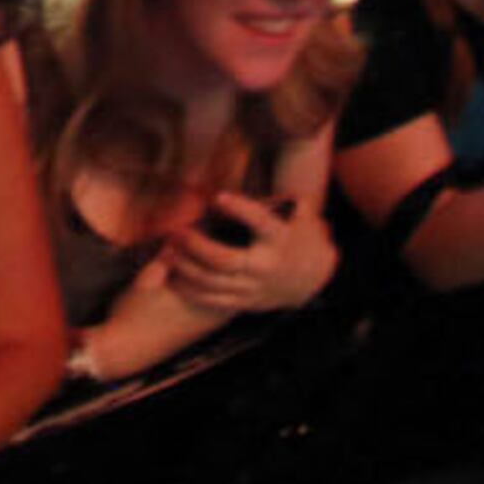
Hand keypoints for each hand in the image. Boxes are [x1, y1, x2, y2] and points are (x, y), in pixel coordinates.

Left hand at [161, 193, 328, 313]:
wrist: (316, 279)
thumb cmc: (298, 235)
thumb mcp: (296, 212)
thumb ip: (272, 199)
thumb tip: (251, 181)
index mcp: (280, 239)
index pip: (261, 223)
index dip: (241, 210)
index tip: (219, 196)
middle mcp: (266, 267)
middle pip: (225, 260)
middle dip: (196, 245)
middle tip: (175, 230)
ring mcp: (255, 289)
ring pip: (213, 282)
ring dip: (186, 266)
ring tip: (167, 250)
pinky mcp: (246, 303)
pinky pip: (213, 300)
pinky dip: (191, 289)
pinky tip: (172, 276)